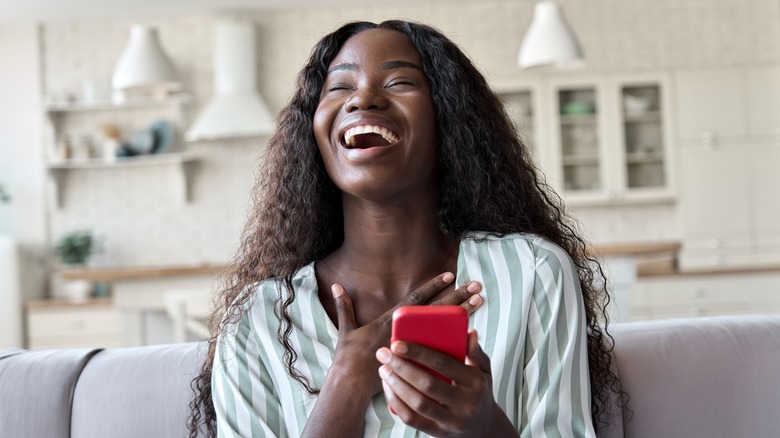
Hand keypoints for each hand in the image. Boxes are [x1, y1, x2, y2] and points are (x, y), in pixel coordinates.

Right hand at [329, 273, 482, 397]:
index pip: (417, 298)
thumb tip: (336, 285)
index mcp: (391, 320)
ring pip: (445, 326)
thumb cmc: (350, 357)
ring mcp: (414, 345)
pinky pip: (442, 349)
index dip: (433, 285)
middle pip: (438, 309)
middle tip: (476, 284)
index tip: (450, 274)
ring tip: (480, 300)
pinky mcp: (418, 360)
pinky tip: (473, 332)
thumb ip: (344, 306)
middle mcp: (407, 330)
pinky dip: (456, 341)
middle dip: (457, 295)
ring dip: (464, 313)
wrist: (352, 384)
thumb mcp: (346, 329)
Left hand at [377, 330, 511, 436]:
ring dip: (396, 384)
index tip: (397, 344)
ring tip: (384, 369)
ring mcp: (451, 421)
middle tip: (384, 354)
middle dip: (401, 367)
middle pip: (427, 384)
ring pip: (417, 403)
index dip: (418, 353)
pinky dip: (396, 403)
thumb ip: (476, 352)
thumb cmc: (479, 392)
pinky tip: (388, 388)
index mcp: (475, 382)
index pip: (443, 364)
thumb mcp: (484, 371)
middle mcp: (465, 404)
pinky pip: (412, 419)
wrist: (484, 427)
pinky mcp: (438, 433)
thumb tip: (469, 333)